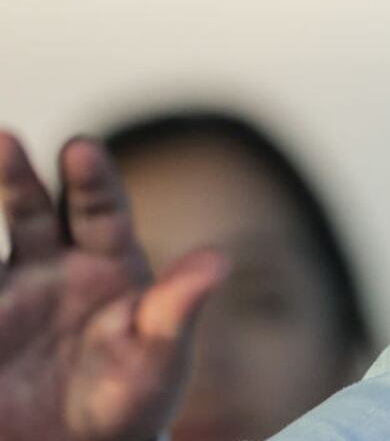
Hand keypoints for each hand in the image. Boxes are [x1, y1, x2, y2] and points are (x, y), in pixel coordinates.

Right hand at [0, 133, 226, 440]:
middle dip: (18, 174)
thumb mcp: (160, 358)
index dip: (92, 178)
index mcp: (110, 262)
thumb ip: (180, 307)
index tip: (81, 149)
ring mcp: (9, 290)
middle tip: (6, 140)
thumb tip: (219, 260)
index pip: (102, 208)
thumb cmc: (133, 398)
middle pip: (34, 208)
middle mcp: (54, 265)